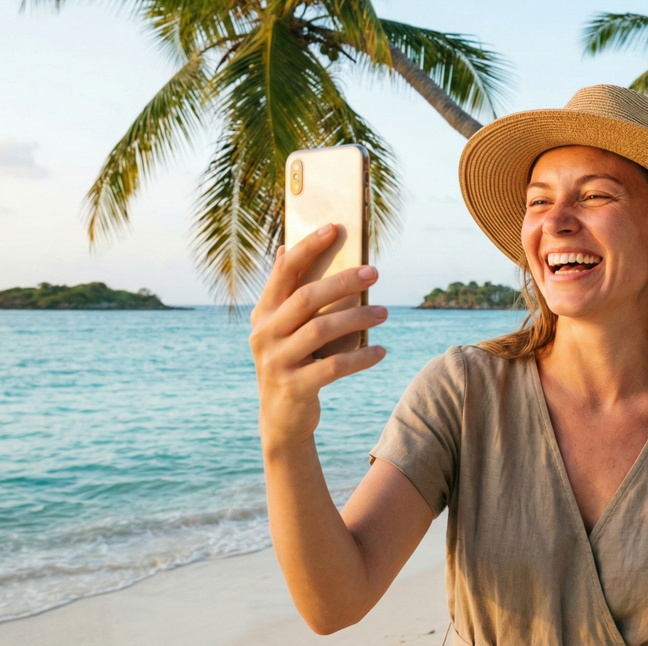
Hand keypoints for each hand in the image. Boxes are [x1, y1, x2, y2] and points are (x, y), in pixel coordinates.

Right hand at [250, 224, 387, 450]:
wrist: (282, 420)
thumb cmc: (292, 364)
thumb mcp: (283, 330)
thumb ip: (287, 294)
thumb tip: (285, 248)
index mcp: (262, 314)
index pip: (284, 273)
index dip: (307, 248)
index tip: (334, 228)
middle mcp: (264, 335)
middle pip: (306, 298)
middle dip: (342, 281)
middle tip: (374, 271)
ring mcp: (276, 362)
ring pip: (321, 330)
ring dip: (357, 318)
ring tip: (384, 312)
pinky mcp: (294, 386)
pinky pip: (334, 366)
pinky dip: (361, 358)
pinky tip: (381, 351)